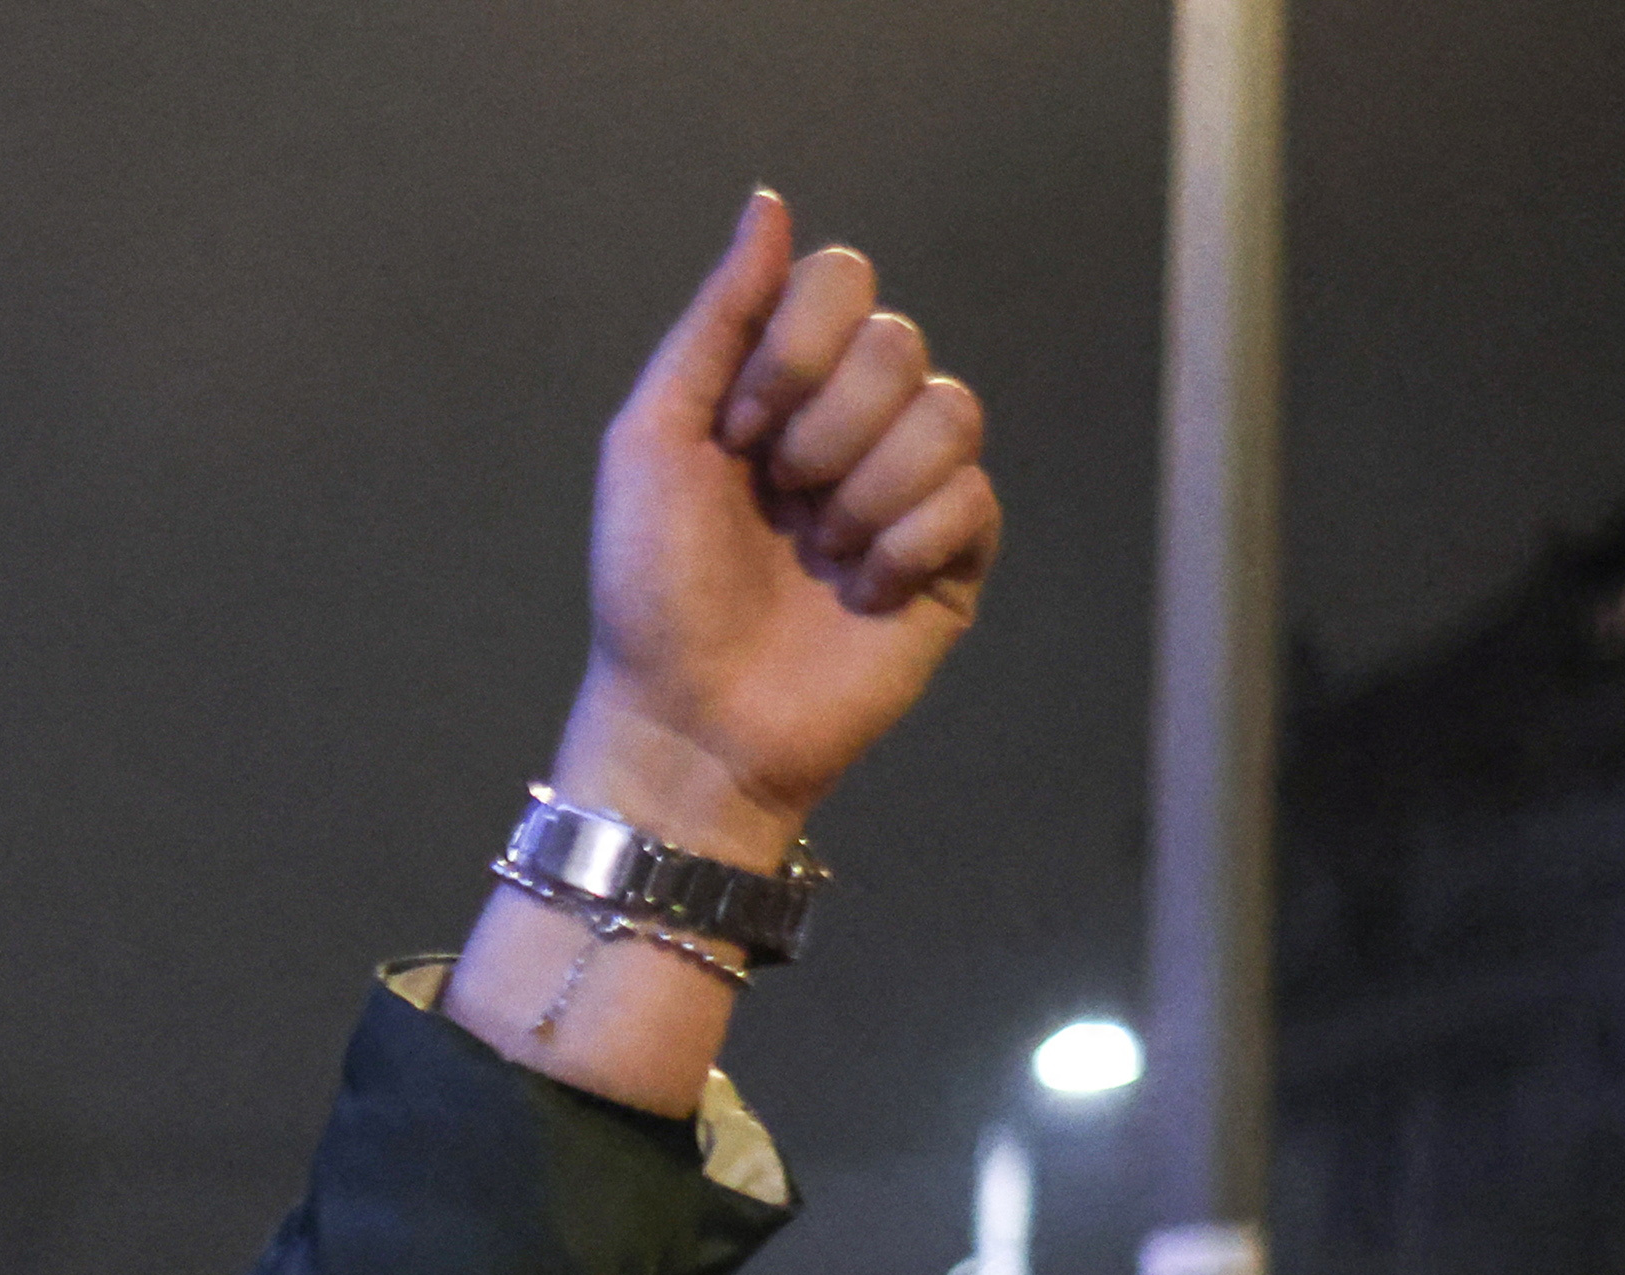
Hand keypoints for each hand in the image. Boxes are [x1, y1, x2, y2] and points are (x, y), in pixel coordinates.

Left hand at [563, 193, 997, 865]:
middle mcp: (852, 423)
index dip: (795, 348)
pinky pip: (973, 496)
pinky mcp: (952, 558)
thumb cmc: (651, 590)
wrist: (688, 720)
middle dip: (825, 427)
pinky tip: (859, 591)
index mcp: (782, 386)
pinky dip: (906, 543)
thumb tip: (770, 204)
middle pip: (900, 342)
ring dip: (866, 488)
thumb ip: (717, 319)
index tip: (737, 431)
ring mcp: (907, 489)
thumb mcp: (653, 438)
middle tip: (777, 499)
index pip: (843, 282)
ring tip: (818, 552)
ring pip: (952, 412)